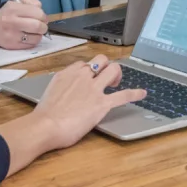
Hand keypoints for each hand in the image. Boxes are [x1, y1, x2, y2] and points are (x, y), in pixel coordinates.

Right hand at [0, 0, 48, 48]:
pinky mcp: (13, 46)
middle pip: (38, 26)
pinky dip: (33, 41)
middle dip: (43, 26)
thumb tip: (41, 10)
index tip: (41, 17)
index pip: (38, 13)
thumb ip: (32, 1)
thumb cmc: (8, 12)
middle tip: (41, 25)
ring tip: (33, 31)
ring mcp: (12, 36)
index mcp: (14, 9)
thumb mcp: (18, 1)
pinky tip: (28, 36)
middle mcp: (12, 22)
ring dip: (38, 35)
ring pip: (36, 38)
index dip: (43, 16)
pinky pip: (31, 45)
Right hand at [30, 56, 146, 149]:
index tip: (90, 77)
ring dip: (117, 74)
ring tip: (117, 83)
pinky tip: (142, 94)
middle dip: (106, 66)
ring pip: (113, 70)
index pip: (84, 64)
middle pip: (101, 60)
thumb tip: (64, 96)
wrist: (45, 126)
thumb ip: (61, 90)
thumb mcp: (50, 94)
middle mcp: (82, 77)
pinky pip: (123, 95)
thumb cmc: (44, 116)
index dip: (89, 70)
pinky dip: (135, 93)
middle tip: (106, 78)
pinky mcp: (102, 103)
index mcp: (67, 74)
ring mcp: (94, 89)